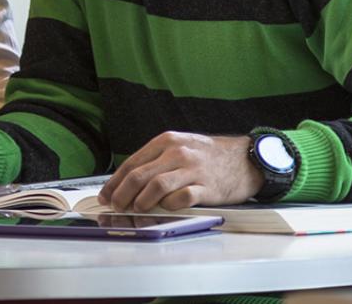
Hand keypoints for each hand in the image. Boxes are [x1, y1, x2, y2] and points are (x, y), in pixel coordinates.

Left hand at [99, 132, 261, 211]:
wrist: (245, 158)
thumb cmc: (208, 156)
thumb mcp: (179, 148)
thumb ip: (156, 162)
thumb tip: (127, 183)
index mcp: (165, 142)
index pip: (132, 163)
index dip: (115, 182)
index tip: (106, 196)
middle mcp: (177, 153)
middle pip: (140, 175)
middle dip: (122, 194)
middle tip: (116, 206)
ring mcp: (192, 169)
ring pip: (157, 185)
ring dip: (142, 201)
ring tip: (136, 209)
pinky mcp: (207, 187)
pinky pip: (182, 197)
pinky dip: (169, 205)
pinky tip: (165, 208)